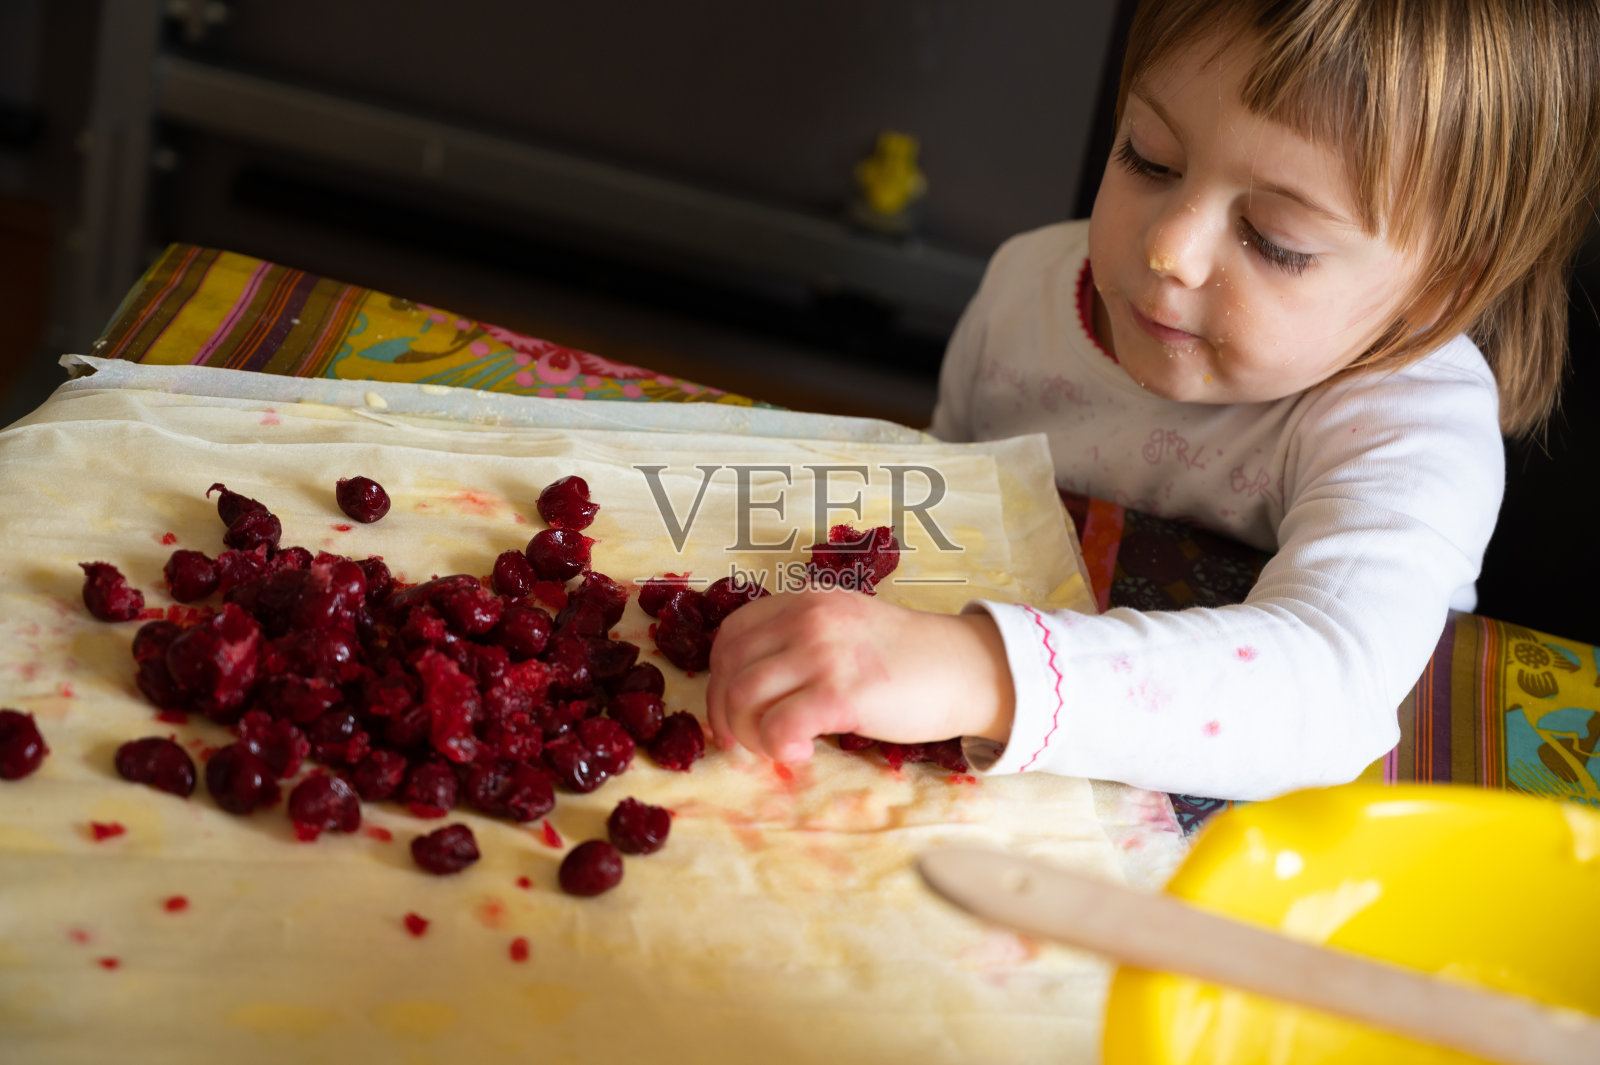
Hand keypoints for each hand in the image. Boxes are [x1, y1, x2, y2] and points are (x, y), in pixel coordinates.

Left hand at [705, 589, 1014, 762]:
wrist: (964, 668)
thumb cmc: (905, 658)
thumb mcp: (844, 625)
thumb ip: (799, 640)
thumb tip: (747, 688)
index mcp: (803, 601)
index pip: (730, 635)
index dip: (719, 678)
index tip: (731, 711)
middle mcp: (807, 619)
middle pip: (729, 669)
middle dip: (726, 715)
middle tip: (747, 744)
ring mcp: (824, 653)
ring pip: (743, 697)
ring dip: (751, 735)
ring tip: (780, 748)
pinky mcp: (842, 693)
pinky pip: (779, 726)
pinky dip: (778, 748)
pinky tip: (803, 753)